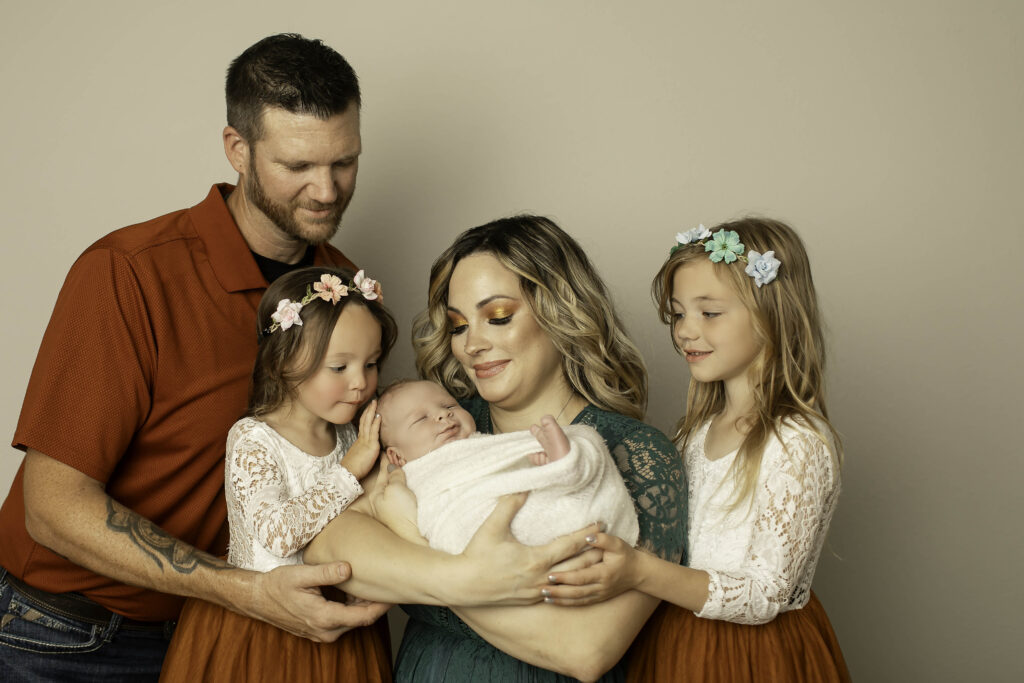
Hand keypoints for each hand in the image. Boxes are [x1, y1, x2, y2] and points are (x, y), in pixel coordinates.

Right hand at [246, 561, 389, 641]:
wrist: (258, 599)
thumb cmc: (277, 585)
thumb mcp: (300, 574)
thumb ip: (325, 572)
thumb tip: (348, 568)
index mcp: (324, 618)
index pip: (364, 616)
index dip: (382, 605)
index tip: (396, 591)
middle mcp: (326, 631)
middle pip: (362, 619)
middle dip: (376, 602)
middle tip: (391, 582)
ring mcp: (323, 633)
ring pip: (353, 621)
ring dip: (364, 604)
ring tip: (376, 583)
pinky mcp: (321, 630)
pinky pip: (344, 621)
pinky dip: (353, 607)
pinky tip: (356, 590)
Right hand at [340, 400, 380, 479]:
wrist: (348, 474)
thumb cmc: (353, 469)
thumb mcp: (360, 457)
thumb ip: (365, 452)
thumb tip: (369, 452)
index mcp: (359, 441)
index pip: (362, 425)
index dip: (366, 416)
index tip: (369, 408)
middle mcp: (361, 439)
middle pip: (364, 421)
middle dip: (368, 410)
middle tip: (372, 401)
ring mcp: (365, 442)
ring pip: (368, 423)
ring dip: (372, 412)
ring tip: (375, 402)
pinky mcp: (370, 447)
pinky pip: (373, 432)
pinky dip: (376, 423)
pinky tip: (379, 416)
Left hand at [368, 460, 425, 544]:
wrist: (414, 535)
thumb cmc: (401, 511)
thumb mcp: (395, 488)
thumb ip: (394, 476)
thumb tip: (393, 468)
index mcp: (376, 494)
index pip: (382, 472)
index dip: (385, 461)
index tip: (385, 450)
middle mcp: (381, 502)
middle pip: (387, 480)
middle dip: (390, 470)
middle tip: (393, 456)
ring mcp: (391, 509)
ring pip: (394, 488)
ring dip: (397, 478)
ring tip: (401, 468)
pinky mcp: (402, 515)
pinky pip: (402, 495)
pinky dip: (403, 488)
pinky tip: (407, 486)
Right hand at [451, 493, 600, 605]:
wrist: (463, 584)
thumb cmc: (477, 555)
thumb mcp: (493, 526)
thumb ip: (510, 503)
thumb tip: (524, 484)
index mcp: (536, 560)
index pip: (570, 545)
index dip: (587, 534)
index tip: (601, 524)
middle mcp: (541, 578)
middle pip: (578, 566)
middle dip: (595, 553)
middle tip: (608, 541)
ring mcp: (537, 591)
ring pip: (570, 581)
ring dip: (586, 570)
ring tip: (598, 558)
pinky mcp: (531, 599)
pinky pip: (558, 592)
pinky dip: (570, 583)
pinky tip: (575, 578)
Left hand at [542, 532, 640, 605]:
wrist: (639, 573)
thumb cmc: (626, 555)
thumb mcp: (618, 544)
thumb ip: (602, 539)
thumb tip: (588, 535)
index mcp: (604, 573)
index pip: (581, 577)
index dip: (565, 577)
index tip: (550, 575)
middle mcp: (600, 587)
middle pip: (576, 592)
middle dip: (558, 592)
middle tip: (541, 589)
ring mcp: (599, 595)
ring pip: (577, 600)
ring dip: (560, 600)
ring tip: (544, 597)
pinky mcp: (598, 598)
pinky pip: (581, 603)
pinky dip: (567, 604)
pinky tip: (554, 602)